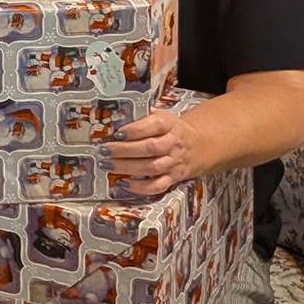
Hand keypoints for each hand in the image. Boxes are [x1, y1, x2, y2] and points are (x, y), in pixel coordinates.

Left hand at [103, 105, 220, 196]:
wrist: (198, 145)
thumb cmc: (170, 129)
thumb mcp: (160, 116)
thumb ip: (140, 116)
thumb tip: (113, 117)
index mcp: (169, 124)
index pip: (154, 126)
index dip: (135, 130)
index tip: (117, 133)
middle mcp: (173, 144)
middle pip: (150, 148)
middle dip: (124, 150)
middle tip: (104, 150)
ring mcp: (174, 162)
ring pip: (152, 167)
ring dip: (127, 168)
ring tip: (107, 165)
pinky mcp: (173, 178)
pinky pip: (157, 186)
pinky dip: (140, 187)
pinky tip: (123, 182)